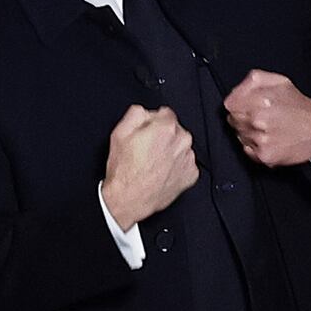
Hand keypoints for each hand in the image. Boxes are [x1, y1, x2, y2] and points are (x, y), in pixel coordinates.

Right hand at [100, 105, 199, 230]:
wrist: (129, 199)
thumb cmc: (125, 170)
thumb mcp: (119, 132)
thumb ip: (136, 113)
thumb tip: (146, 111)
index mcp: (165, 128)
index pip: (166, 113)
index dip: (153, 122)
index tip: (147, 131)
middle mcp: (181, 141)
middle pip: (175, 129)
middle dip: (163, 136)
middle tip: (148, 148)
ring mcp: (188, 160)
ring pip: (181, 146)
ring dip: (171, 150)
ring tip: (154, 162)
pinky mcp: (191, 176)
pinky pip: (186, 163)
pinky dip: (177, 166)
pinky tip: (162, 171)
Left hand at [223, 69, 310, 167]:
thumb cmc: (300, 105)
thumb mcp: (278, 80)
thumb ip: (251, 81)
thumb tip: (236, 91)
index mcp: (260, 99)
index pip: (230, 104)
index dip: (237, 104)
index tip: (246, 106)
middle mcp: (258, 120)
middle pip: (233, 120)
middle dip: (243, 117)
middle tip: (260, 117)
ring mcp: (261, 139)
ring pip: (239, 135)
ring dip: (249, 132)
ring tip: (268, 128)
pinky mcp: (265, 156)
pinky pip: (248, 150)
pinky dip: (255, 146)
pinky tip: (269, 139)